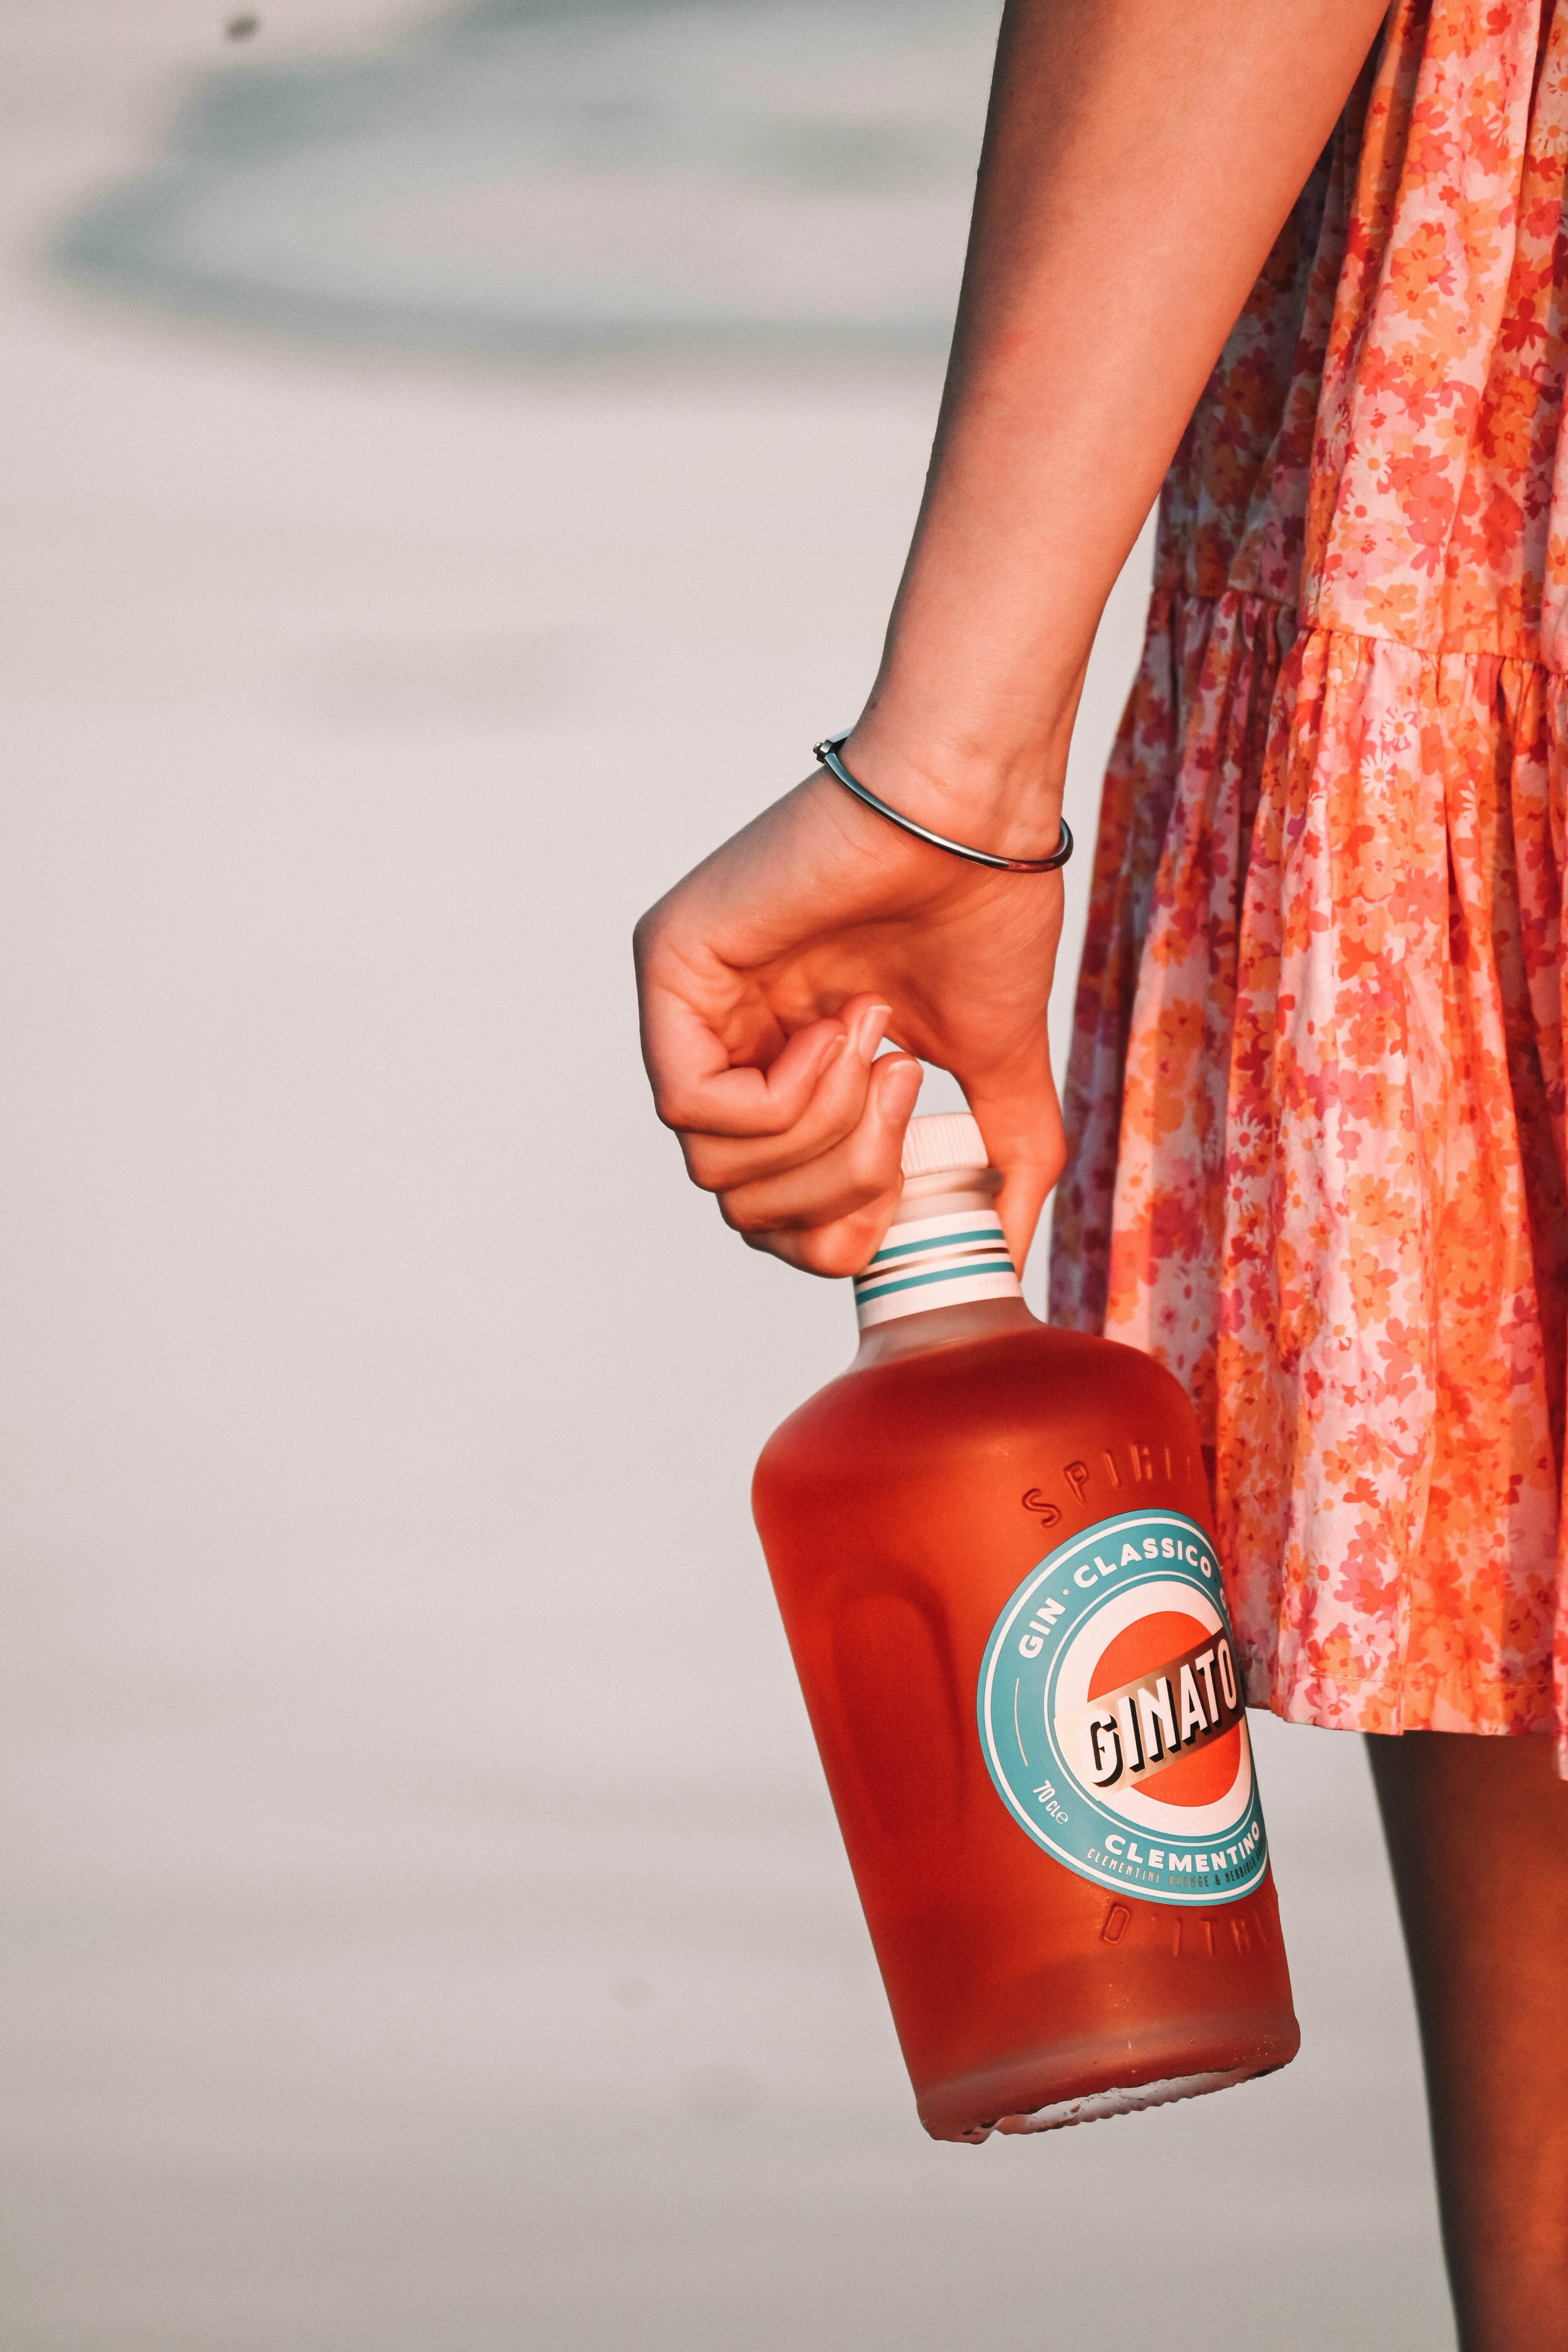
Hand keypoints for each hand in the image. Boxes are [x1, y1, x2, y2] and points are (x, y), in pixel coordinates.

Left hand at [633, 763, 1066, 1278]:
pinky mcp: (668, 965)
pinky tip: (837, 1029)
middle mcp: (726, 1041)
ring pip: (716, 1168)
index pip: (766, 1213)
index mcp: (786, 1067)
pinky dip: (783, 1096)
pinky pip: (692, 1104)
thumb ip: (996, 1159)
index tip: (901, 1195)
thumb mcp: (992, 1067)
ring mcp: (689, 1005)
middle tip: (901, 1084)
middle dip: (841, 1181)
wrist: (971, 813)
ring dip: (825, 1130)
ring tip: (879, 1043)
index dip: (833, 1234)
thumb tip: (1001, 1252)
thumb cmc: (982, 911)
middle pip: (741, 1206)